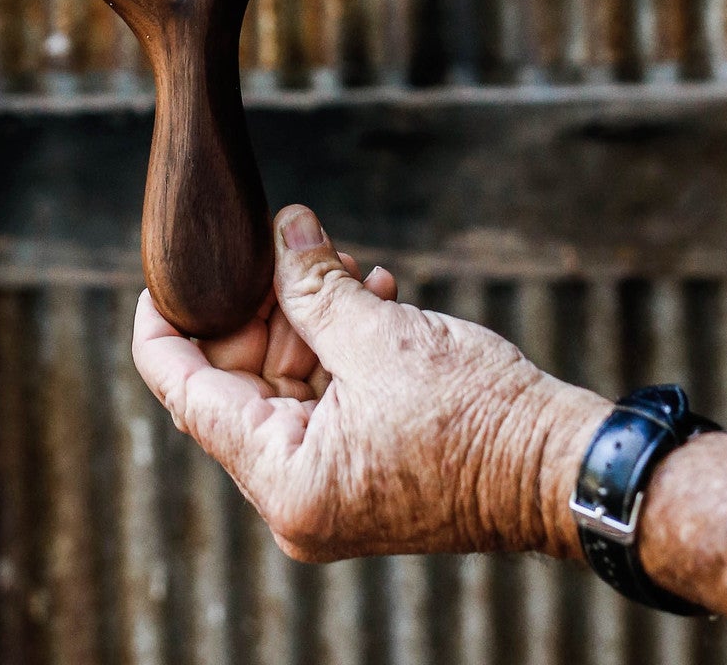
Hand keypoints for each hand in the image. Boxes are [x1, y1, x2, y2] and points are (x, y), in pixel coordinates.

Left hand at [133, 204, 606, 562]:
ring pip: (286, 380)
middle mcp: (296, 496)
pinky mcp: (364, 468)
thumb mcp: (381, 335)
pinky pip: (326, 396)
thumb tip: (280, 230)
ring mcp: (330, 487)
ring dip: (308, 315)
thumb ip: (312, 284)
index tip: (165, 271)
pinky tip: (370, 291)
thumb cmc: (479, 418)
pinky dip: (339, 344)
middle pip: (237, 382)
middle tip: (289, 244)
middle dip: (261, 304)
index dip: (164, 324)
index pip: (184, 392)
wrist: (562, 469)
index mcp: (284, 480)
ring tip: (343, 264)